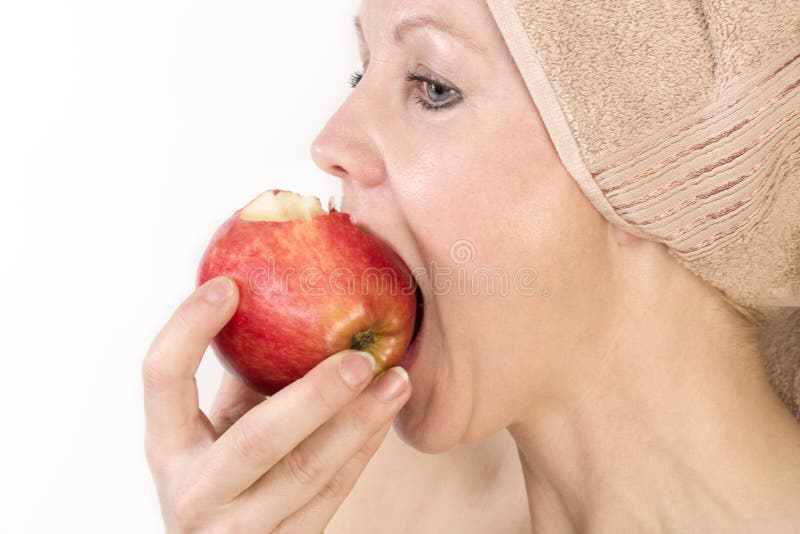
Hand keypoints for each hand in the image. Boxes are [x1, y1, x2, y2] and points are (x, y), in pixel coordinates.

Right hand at [143, 276, 411, 532]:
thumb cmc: (221, 473)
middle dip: (314, 395)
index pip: (161, 379)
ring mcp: (239, 529)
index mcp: (167, 446)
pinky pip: (333, 493)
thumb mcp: (214, 429)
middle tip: (359, 357)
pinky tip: (385, 415)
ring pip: (307, 472)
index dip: (187, 329)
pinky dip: (363, 450)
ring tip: (396, 379)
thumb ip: (242, 379)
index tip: (229, 284)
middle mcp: (194, 491)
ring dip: (358, 422)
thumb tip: (283, 296)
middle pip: (256, 439)